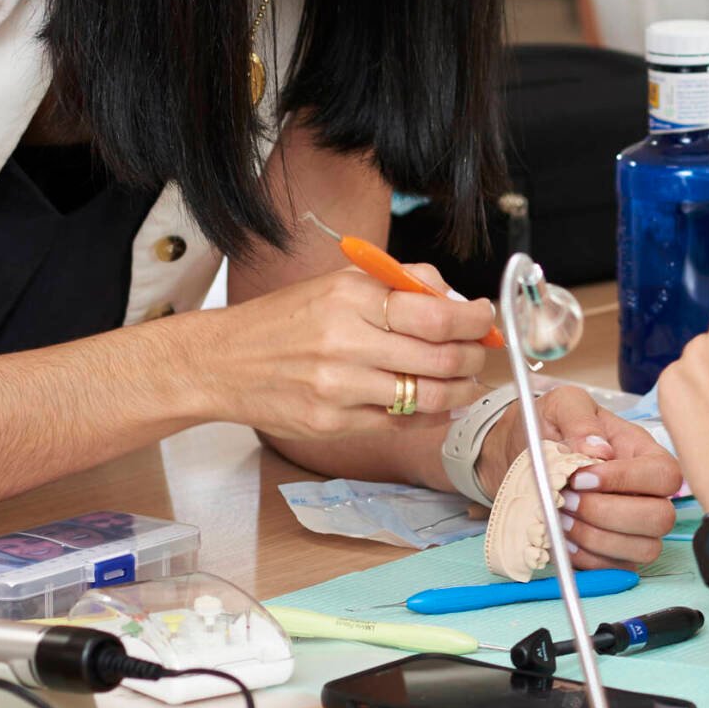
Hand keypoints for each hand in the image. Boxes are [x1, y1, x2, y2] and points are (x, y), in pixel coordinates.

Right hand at [200, 263, 495, 439]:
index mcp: (350, 297)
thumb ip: (400, 284)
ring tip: (466, 381)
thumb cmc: (285, 320)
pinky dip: (429, 415)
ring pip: (428, 397)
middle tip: (482, 352)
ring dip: (460, 390)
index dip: (475, 320)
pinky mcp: (333, 423)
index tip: (487, 318)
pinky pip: (400, 424)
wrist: (222, 362)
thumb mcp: (339, 283)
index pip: (436, 313)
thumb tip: (456, 298)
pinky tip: (436, 404)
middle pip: (440, 357)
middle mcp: (345, 342)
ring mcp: (339, 388)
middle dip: (475, 356)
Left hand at [476, 380, 680, 571]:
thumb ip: (579, 418)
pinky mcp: (614, 553)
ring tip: (561, 517)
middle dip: (608, 513)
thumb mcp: (562, 404)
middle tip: (567, 498)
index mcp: (643, 453)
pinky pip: (615, 569)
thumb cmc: (551, 426)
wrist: (520, 453)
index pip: (664, 475)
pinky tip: (561, 536)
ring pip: (642, 549)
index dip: (626, 480)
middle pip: (660, 517)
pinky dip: (586, 558)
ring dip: (596, 537)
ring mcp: (634, 527)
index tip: (580, 476)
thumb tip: (597, 451)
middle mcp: (647, 493)